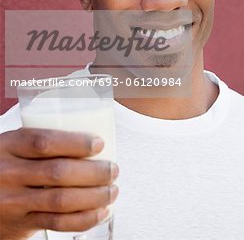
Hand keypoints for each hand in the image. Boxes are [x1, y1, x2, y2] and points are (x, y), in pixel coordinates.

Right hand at [0, 128, 118, 239]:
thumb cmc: (6, 164)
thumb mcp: (13, 146)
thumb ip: (40, 142)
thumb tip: (91, 140)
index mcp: (9, 145)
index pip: (44, 142)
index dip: (75, 143)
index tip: (99, 144)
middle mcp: (9, 173)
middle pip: (57, 172)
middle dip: (93, 172)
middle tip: (112, 169)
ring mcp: (13, 201)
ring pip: (60, 200)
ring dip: (94, 196)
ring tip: (112, 190)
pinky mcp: (20, 223)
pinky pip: (57, 223)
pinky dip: (84, 219)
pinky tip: (100, 211)